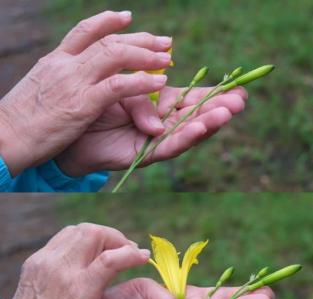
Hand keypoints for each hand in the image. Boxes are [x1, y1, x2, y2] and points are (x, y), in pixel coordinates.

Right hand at [0, 11, 170, 175]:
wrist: (2, 138)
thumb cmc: (21, 121)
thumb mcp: (41, 90)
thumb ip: (60, 79)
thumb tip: (72, 78)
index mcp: (55, 61)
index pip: (85, 31)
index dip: (108, 21)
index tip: (127, 17)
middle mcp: (65, 66)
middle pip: (109, 41)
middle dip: (140, 40)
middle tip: (164, 43)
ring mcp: (74, 83)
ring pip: (116, 57)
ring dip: (146, 57)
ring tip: (167, 59)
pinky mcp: (82, 104)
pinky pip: (118, 87)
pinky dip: (141, 82)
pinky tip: (159, 82)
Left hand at [55, 86, 247, 176]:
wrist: (70, 134)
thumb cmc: (95, 107)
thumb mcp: (121, 93)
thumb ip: (142, 104)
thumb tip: (157, 125)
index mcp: (162, 102)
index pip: (195, 97)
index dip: (216, 93)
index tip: (240, 88)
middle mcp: (166, 122)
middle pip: (199, 114)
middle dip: (220, 107)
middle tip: (241, 100)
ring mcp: (159, 139)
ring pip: (189, 131)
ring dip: (209, 122)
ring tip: (227, 113)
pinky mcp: (147, 155)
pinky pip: (169, 146)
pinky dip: (185, 138)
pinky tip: (200, 128)